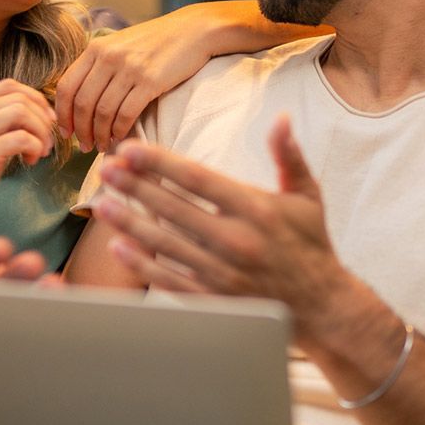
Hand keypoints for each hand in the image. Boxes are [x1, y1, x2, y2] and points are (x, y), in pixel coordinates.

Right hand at [0, 80, 57, 231]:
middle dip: (43, 118)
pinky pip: (21, 138)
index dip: (36, 98)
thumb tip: (39, 114)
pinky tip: (31, 161)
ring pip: (21, 112)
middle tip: (48, 141)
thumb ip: (0, 125)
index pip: (8, 86)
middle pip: (18, 98)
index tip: (48, 119)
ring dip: (41, 132)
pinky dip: (35, 148)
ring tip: (41, 152)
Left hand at [55, 9, 222, 151]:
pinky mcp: (150, 81)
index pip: (66, 86)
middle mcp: (109, 56)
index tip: (65, 132)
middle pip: (82, 103)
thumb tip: (80, 100)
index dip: (62, 114)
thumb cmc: (156, 42)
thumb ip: (99, 65)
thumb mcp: (120, 45)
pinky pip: (126, 114)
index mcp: (96, 48)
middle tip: (85, 146)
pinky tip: (120, 137)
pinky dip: (120, 131)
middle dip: (80, 130)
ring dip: (100, 134)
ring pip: (103, 111)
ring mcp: (129, 68)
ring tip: (102, 145)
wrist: (192, 30)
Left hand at [92, 115, 354, 341]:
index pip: (197, 179)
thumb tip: (281, 118)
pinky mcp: (216, 298)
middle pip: (174, 209)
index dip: (160, 163)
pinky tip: (119, 247)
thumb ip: (289, 156)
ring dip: (130, 222)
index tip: (130, 148)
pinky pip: (171, 280)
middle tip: (106, 169)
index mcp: (256, 209)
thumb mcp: (307, 196)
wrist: (322, 305)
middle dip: (135, 187)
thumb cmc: (311, 244)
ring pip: (165, 244)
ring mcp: (223, 273)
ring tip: (102, 204)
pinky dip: (143, 264)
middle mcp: (237, 240)